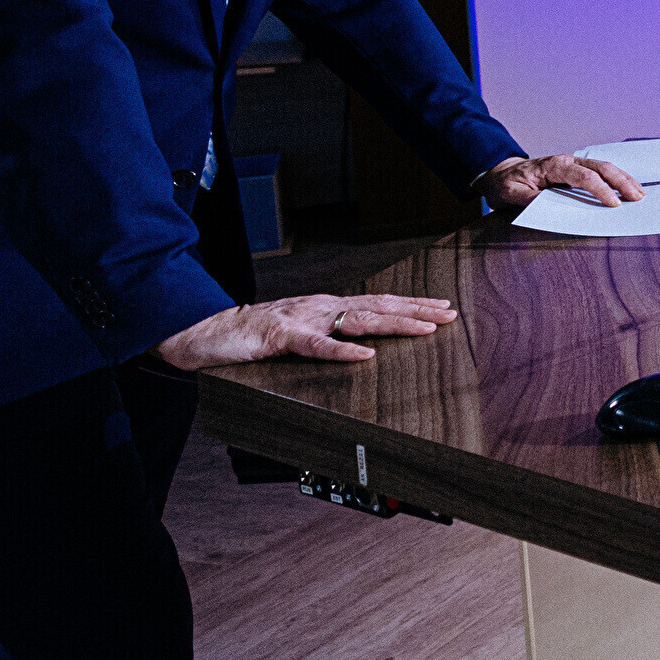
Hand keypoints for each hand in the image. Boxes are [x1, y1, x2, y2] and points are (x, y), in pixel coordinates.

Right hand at [154, 293, 458, 370]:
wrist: (209, 332)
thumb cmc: (255, 335)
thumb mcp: (301, 332)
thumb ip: (330, 334)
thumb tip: (364, 345)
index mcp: (327, 307)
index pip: (378, 302)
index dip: (412, 304)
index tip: (443, 308)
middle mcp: (321, 307)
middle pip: (378, 307)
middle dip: (417, 310)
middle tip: (450, 315)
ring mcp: (303, 319)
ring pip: (357, 321)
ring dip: (394, 324)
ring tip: (424, 329)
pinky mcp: (281, 337)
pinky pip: (316, 345)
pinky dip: (342, 351)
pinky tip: (365, 356)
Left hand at [481, 154, 643, 208]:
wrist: (501, 172)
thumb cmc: (506, 183)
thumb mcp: (509, 193)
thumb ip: (527, 198)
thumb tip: (546, 205)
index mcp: (553, 166)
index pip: (584, 176)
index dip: (601, 190)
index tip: (613, 204)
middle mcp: (567, 161)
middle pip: (601, 167)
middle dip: (622, 182)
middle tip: (638, 197)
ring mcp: (573, 164)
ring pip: (605, 167)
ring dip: (624, 179)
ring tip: (640, 193)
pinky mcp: (576, 170)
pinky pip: (600, 172)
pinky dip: (617, 179)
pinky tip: (627, 188)